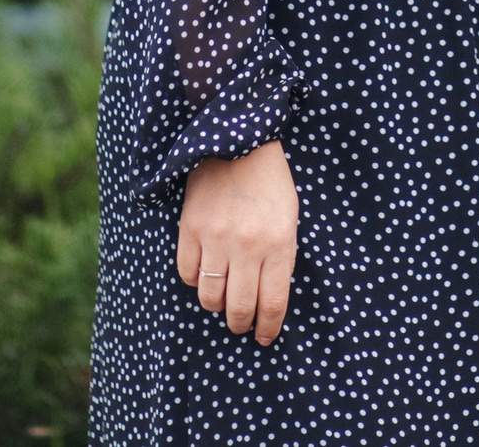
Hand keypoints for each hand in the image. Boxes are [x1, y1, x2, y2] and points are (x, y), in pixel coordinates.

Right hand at [176, 140, 297, 343]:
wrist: (239, 143)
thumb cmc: (271, 184)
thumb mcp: (290, 219)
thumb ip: (281, 258)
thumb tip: (268, 298)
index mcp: (279, 244)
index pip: (272, 303)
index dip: (268, 327)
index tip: (264, 337)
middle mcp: (247, 247)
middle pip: (240, 307)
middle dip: (242, 324)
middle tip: (242, 325)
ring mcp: (216, 239)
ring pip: (211, 297)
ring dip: (217, 306)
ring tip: (223, 302)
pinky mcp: (190, 230)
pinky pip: (188, 274)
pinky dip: (197, 281)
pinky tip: (206, 274)